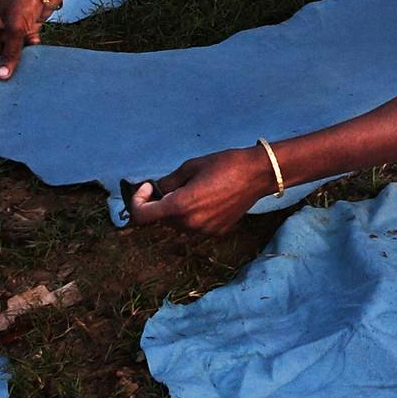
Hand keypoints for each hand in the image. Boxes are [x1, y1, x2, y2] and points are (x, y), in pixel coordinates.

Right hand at [0, 0, 58, 79]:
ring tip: (25, 69)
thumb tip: (2, 76)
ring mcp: (14, 26)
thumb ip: (10, 53)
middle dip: (4, 62)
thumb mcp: (15, 28)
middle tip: (12, 79)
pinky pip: (26, 44)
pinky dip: (30, 49)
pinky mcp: (28, 26)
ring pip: (12, 48)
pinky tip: (36, 54)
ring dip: (18, 57)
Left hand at [128, 148, 272, 236]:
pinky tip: (208, 199)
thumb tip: (157, 190)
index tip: (149, 188)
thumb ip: (168, 182)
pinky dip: (194, 215)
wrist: (258, 175)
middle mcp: (190, 224)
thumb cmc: (225, 165)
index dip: (138, 201)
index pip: (142, 216)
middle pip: (161, 219)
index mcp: (180, 206)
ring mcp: (204, 231)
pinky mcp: (216, 232)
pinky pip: (195, 226)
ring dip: (177, 210)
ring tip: (194, 190)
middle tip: (172, 184)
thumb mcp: (190, 167)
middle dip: (160, 203)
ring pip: (178, 224)